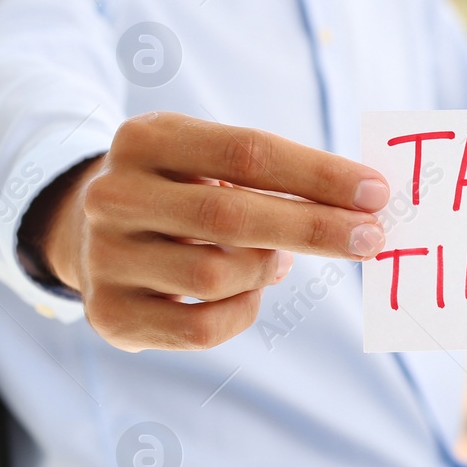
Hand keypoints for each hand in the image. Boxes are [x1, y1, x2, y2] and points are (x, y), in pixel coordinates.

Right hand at [36, 112, 390, 351]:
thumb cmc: (183, 190)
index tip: (377, 193)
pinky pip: (204, 326)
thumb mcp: (212, 160)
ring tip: (273, 259)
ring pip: (217, 276)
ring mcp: (105, 258)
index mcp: (146, 140)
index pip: (247, 152)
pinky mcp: (111, 314)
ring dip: (265, 269)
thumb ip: (278, 175)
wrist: (89, 233)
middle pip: (232, 215)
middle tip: (373, 238)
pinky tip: (244, 289)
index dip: (318, 175)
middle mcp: (115, 196)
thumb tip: (364, 207)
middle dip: (316, 228)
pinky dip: (243, 309)